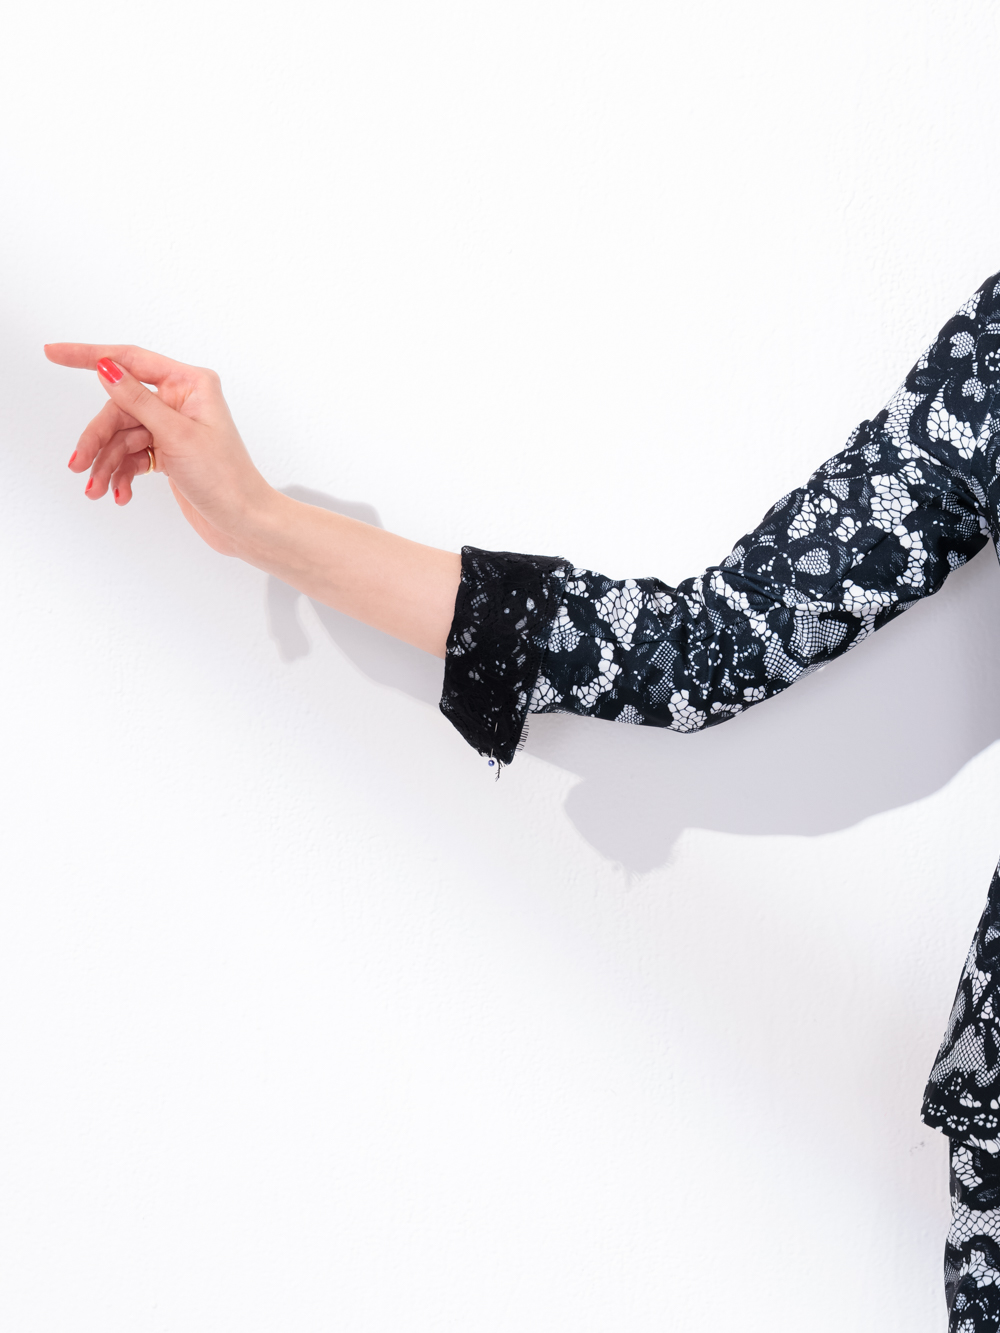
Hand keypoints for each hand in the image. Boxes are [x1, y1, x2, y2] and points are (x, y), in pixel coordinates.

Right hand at [44, 343, 277, 556]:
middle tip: (79, 466)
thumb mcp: (176, 436)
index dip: (88, 356)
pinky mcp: (168, 453)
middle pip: (120, 408)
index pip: (130, 360)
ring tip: (97, 490)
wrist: (243, 523)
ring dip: (106, 464)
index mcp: (189, 384)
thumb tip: (106, 367)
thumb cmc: (226, 478)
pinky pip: (132, 456)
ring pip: (122, 436)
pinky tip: (120, 494)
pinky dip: (121, 475)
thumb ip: (137, 400)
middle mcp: (180, 401)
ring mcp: (173, 428)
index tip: (53, 353)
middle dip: (98, 439)